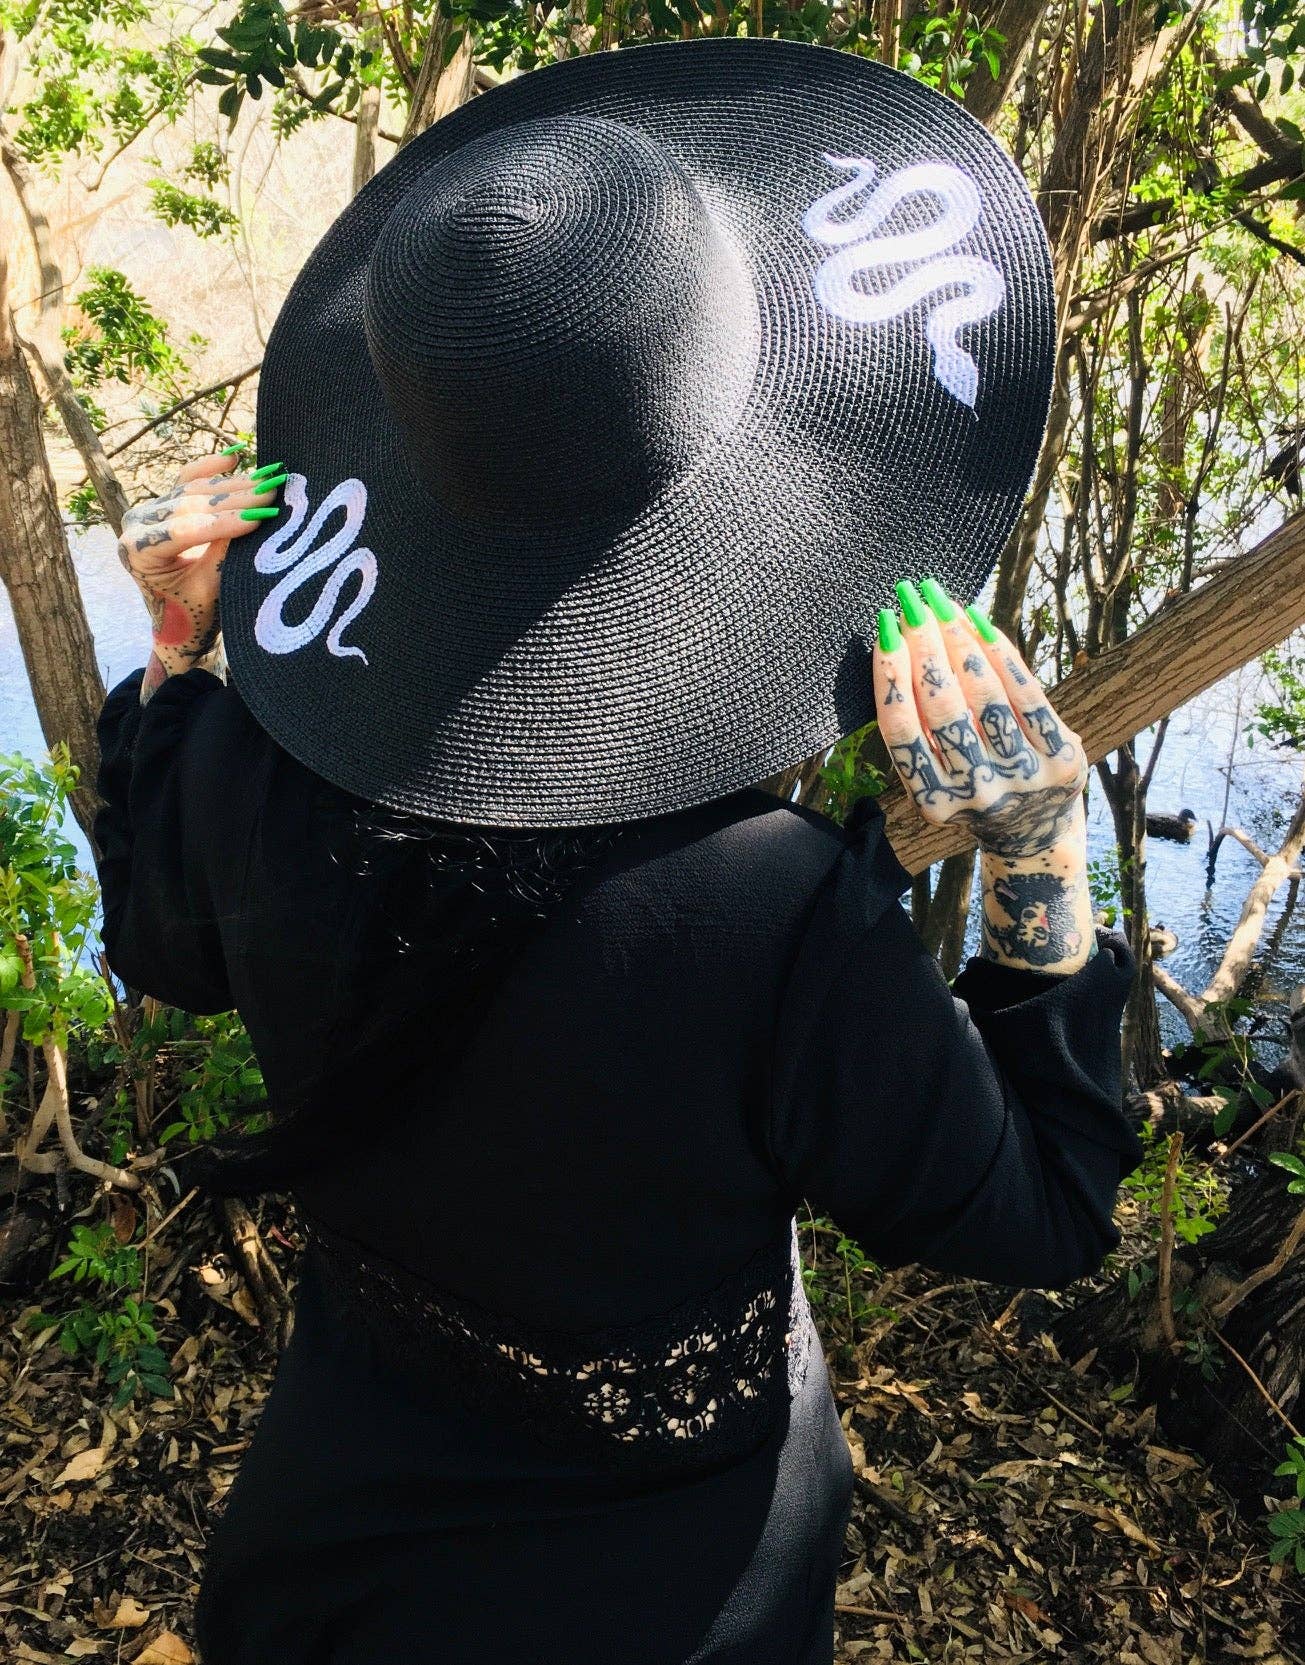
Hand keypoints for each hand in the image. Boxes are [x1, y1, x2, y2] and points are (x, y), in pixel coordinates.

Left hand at [118, 449, 285, 672]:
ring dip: (234, 484)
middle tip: (274, 490)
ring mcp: (149, 510)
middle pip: (191, 504)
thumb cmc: (192, 614)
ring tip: (269, 479)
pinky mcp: (164, 503)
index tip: (261, 517)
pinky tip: (234, 456)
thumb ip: (224, 555)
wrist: (178, 622)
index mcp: (137, 550)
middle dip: (236, 498)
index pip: (185, 530)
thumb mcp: (210, 589)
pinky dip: (211, 468)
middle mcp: (137, 523)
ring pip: (194, 489)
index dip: (225, 522)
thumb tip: (256, 520)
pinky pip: (188, 479)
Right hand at [871, 578, 1089, 859]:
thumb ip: (921, 727)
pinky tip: (980, 622)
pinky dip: (1002, 654)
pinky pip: (1027, 695)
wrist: (1034, 832)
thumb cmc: (972, 784)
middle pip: (942, 707)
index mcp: (931, 801)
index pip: (902, 730)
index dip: (890, 674)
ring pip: (985, 696)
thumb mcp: (938, 774)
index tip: (884, 626)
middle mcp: (975, 792)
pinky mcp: (1060, 760)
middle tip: (911, 599)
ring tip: (942, 603)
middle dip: (924, 644)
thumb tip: (902, 639)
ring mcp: (1022, 778)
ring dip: (960, 640)